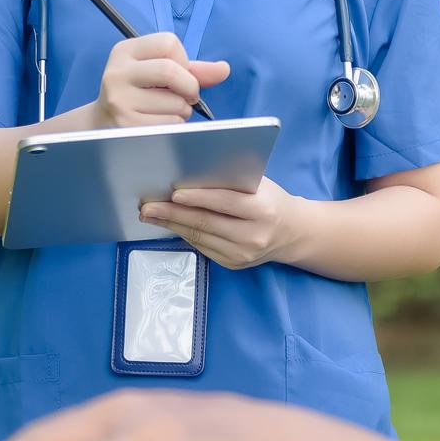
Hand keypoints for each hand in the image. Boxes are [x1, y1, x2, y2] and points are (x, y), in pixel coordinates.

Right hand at [93, 33, 227, 128]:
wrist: (104, 125)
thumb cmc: (140, 95)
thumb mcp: (159, 73)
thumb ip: (193, 69)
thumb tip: (224, 69)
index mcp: (124, 51)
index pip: (169, 42)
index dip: (183, 60)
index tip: (177, 74)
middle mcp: (117, 73)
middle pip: (171, 70)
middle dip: (189, 87)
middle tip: (186, 97)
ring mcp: (119, 100)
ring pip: (175, 103)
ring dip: (182, 111)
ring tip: (166, 112)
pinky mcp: (126, 125)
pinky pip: (170, 124)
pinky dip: (176, 126)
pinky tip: (159, 124)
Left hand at [141, 177, 299, 268]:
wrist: (291, 232)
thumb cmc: (270, 200)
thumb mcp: (259, 185)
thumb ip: (231, 182)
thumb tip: (191, 176)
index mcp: (262, 210)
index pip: (224, 202)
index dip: (197, 198)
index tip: (172, 193)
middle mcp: (253, 236)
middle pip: (206, 223)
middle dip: (173, 214)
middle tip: (147, 207)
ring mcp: (243, 254)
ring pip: (200, 237)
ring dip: (172, 225)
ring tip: (151, 215)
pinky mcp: (233, 264)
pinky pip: (203, 247)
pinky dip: (184, 234)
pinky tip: (171, 224)